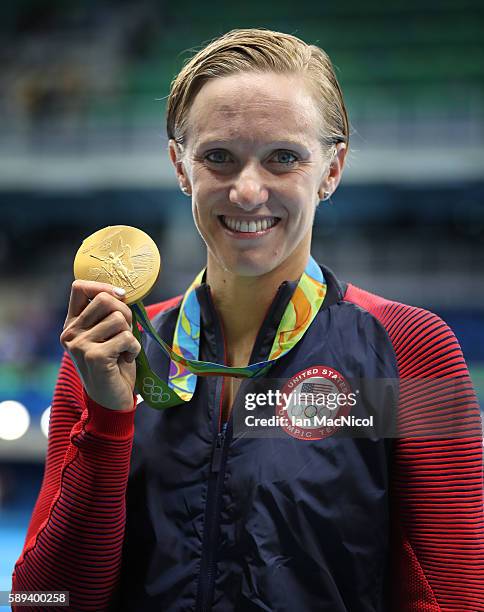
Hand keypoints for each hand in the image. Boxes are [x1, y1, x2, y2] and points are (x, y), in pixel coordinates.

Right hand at [60, 280, 140, 410]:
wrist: (111, 400)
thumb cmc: (114, 364)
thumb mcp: (108, 334)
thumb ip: (109, 314)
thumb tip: (121, 292)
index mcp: (72, 324)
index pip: (79, 287)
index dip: (104, 286)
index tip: (120, 297)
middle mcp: (70, 333)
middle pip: (105, 300)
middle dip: (125, 313)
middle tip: (126, 333)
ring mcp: (80, 345)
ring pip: (119, 319)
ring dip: (130, 335)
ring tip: (123, 350)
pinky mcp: (95, 356)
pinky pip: (127, 338)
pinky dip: (134, 349)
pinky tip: (125, 360)